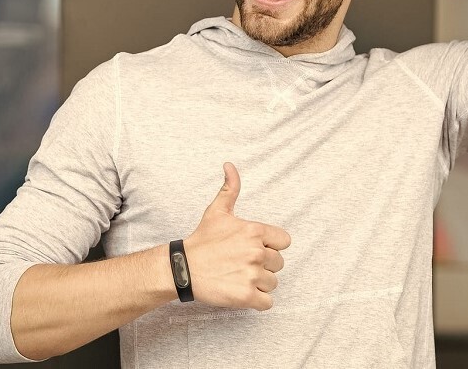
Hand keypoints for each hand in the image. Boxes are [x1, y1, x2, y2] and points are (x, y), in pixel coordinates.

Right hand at [183, 162, 290, 310]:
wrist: (183, 268)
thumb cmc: (202, 240)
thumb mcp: (217, 211)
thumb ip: (230, 188)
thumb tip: (230, 165)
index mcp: (254, 231)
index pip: (284, 242)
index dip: (272, 246)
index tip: (255, 248)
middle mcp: (256, 252)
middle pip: (279, 264)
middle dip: (264, 266)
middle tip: (243, 265)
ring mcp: (252, 275)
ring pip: (273, 283)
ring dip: (260, 284)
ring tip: (240, 278)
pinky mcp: (246, 296)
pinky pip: (267, 303)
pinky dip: (258, 302)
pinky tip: (242, 292)